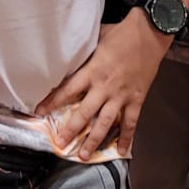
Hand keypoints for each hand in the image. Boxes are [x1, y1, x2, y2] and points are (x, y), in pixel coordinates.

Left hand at [35, 10, 168, 159]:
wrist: (149, 34)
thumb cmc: (120, 33)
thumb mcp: (96, 39)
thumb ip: (84, 52)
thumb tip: (68, 53)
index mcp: (92, 71)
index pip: (67, 90)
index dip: (52, 102)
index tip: (39, 112)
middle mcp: (104, 87)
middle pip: (84, 113)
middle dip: (71, 130)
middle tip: (60, 144)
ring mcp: (121, 95)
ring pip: (105, 123)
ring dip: (94, 140)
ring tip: (84, 155)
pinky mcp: (136, 99)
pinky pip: (130, 122)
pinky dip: (126, 138)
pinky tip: (122, 151)